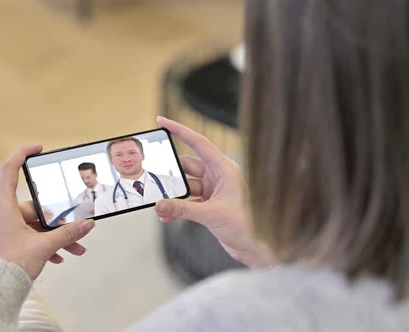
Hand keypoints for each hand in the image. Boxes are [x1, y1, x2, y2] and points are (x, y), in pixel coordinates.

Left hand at [0, 145, 95, 279]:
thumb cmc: (12, 265)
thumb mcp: (45, 246)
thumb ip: (68, 233)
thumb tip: (88, 224)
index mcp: (2, 206)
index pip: (10, 170)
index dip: (23, 154)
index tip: (39, 148)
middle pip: (33, 206)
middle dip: (57, 221)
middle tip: (77, 230)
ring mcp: (0, 228)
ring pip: (33, 225)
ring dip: (54, 236)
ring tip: (74, 250)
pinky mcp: (2, 241)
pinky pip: (26, 236)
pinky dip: (42, 244)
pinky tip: (59, 257)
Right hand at [155, 117, 275, 267]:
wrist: (256, 248)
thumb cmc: (246, 226)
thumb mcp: (210, 215)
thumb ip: (182, 209)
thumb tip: (159, 205)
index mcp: (225, 168)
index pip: (198, 143)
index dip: (179, 130)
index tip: (162, 121)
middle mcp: (219, 176)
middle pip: (187, 166)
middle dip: (170, 174)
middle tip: (152, 179)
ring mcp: (214, 190)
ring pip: (185, 185)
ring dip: (172, 195)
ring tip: (159, 205)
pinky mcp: (210, 204)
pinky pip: (187, 200)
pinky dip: (177, 206)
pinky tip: (167, 215)